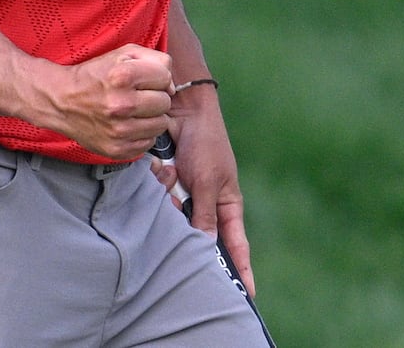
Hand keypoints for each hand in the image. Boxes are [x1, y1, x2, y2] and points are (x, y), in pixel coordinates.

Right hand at [49, 45, 173, 160]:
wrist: (61, 101)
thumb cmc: (95, 75)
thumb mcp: (123, 53)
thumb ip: (155, 60)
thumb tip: (172, 87)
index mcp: (122, 76)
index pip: (165, 78)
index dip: (157, 77)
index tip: (143, 79)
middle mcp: (121, 105)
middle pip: (165, 102)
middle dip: (155, 97)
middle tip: (137, 96)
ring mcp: (119, 131)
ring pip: (161, 125)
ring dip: (151, 117)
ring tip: (133, 111)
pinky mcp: (117, 150)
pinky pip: (149, 143)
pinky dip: (142, 134)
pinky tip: (128, 125)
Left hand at [165, 103, 255, 296]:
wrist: (181, 108)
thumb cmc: (205, 142)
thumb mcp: (209, 181)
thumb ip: (204, 216)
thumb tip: (205, 248)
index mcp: (227, 204)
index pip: (237, 244)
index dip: (242, 269)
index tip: (247, 296)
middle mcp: (205, 202)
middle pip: (194, 234)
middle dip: (183, 220)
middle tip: (179, 196)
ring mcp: (183, 193)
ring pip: (170, 216)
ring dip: (168, 193)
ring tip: (171, 170)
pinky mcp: (164, 183)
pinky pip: (156, 197)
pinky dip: (157, 181)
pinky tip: (159, 165)